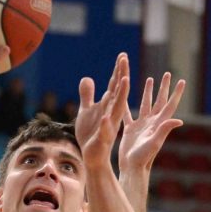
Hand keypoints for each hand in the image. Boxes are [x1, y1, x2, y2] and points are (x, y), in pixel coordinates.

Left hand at [75, 53, 129, 169]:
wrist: (91, 156)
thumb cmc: (91, 134)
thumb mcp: (86, 111)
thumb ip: (87, 95)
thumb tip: (87, 78)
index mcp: (109, 107)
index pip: (115, 86)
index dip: (118, 71)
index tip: (122, 55)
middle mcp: (112, 114)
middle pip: (118, 92)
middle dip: (121, 75)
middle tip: (124, 58)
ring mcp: (108, 126)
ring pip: (116, 109)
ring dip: (120, 95)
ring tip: (124, 80)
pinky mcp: (102, 139)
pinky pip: (104, 131)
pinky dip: (104, 124)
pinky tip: (104, 117)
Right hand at [119, 71, 185, 171]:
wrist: (132, 168)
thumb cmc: (144, 157)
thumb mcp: (155, 142)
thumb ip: (165, 130)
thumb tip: (179, 120)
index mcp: (159, 123)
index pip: (170, 104)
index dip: (176, 93)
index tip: (182, 80)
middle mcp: (152, 122)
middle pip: (159, 100)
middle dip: (164, 87)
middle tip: (167, 73)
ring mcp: (141, 125)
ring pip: (145, 104)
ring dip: (148, 92)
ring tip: (150, 79)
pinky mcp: (131, 129)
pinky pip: (128, 113)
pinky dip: (127, 103)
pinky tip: (124, 95)